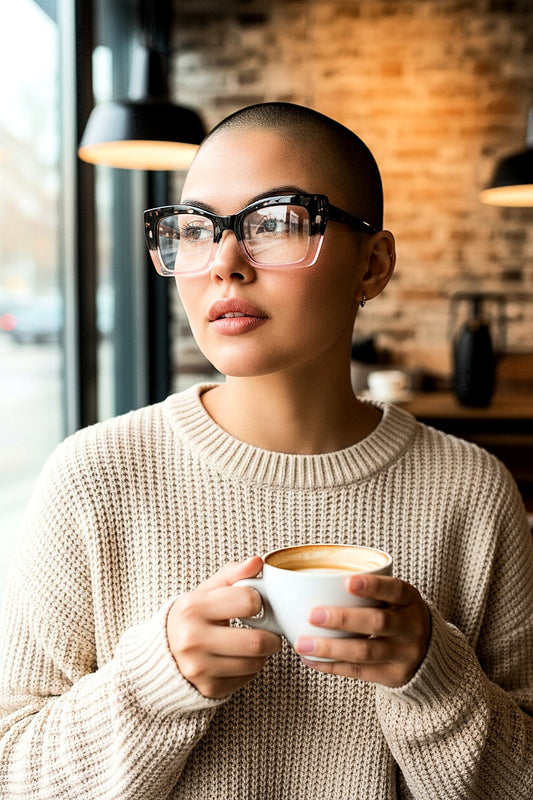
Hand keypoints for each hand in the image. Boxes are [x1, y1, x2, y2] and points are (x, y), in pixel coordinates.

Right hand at [167, 557, 281, 698]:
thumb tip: (258, 561)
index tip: (254, 604)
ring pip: (255, 663)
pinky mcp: (208, 688)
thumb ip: (233, 574)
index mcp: (192, 608)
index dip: (258, 601)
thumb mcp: (207, 590)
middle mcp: (192, 640)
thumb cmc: (193, 615)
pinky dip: (250, 669)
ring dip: (263, 654)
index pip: (248, 601)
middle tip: (271, 631)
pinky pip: (246, 679)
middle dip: (272, 636)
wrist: (163, 650)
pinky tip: (239, 658)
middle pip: (256, 641)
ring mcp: (198, 668)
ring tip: (255, 643)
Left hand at [294, 574, 430, 687]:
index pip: (394, 589)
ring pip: (365, 652)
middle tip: (313, 615)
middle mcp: (412, 626)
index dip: (373, 586)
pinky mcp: (393, 676)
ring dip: (330, 648)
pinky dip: (331, 666)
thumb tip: (313, 582)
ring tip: (302, 643)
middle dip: (343, 619)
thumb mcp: (392, 598)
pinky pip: (359, 672)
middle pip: (378, 622)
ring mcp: (405, 654)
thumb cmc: (395, 613)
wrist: (425, 650)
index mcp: (410, 600)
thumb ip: (366, 590)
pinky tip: (310, 659)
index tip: (348, 582)